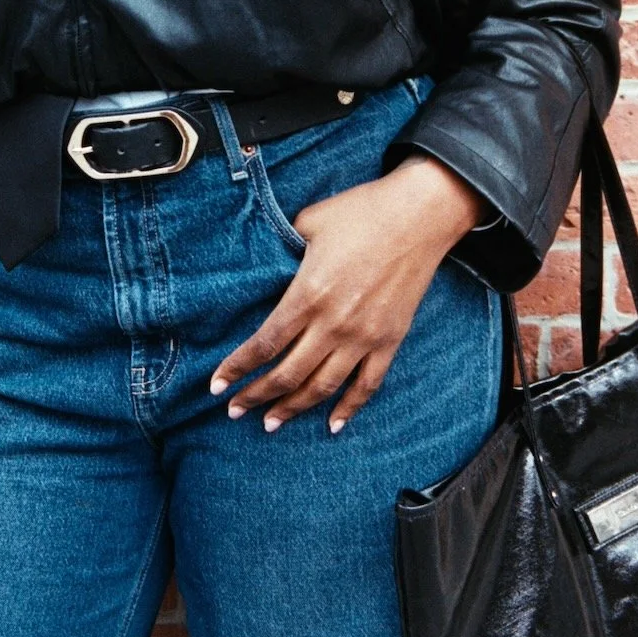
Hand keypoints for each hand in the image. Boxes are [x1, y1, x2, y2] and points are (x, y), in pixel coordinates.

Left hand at [209, 154, 485, 433]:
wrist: (420, 215)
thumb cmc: (361, 211)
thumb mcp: (310, 222)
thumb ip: (284, 247)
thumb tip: (266, 260)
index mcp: (308, 294)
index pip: (264, 344)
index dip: (238, 369)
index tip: (217, 386)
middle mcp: (334, 323)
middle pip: (287, 375)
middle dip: (256, 397)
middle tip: (234, 411)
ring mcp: (364, 337)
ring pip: (322, 388)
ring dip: (293, 409)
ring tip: (271, 423)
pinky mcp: (390, 340)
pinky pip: (367, 385)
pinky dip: (349, 409)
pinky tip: (332, 425)